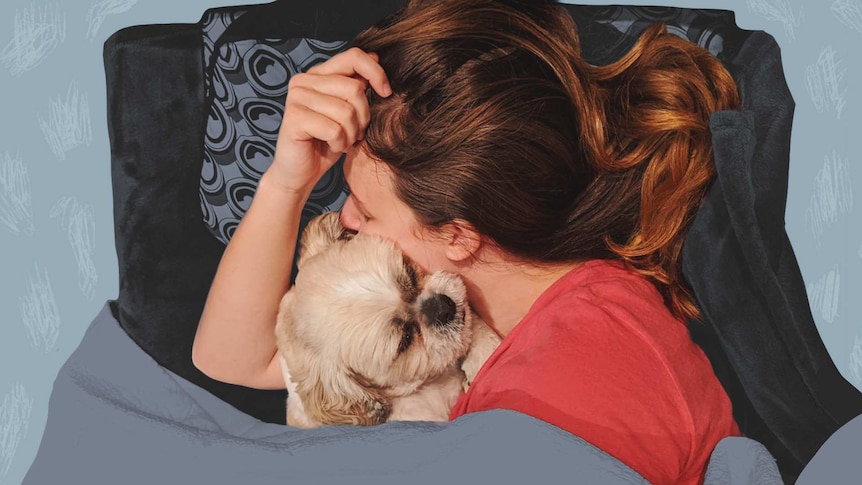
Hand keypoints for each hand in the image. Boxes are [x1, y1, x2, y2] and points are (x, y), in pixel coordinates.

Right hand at [265, 47, 391, 195]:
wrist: (300, 174)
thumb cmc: (326, 142)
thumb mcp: (348, 112)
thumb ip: (357, 86)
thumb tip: (377, 56)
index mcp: (318, 74)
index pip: (353, 57)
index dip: (376, 73)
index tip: (386, 93)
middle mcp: (304, 80)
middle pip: (354, 89)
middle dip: (363, 117)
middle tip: (356, 133)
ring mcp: (296, 98)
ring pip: (345, 111)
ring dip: (351, 133)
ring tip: (344, 141)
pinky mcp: (294, 118)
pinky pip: (333, 129)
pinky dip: (339, 143)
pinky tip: (333, 146)